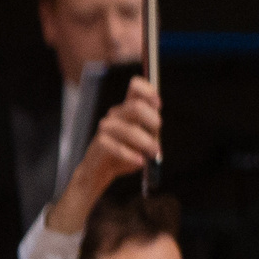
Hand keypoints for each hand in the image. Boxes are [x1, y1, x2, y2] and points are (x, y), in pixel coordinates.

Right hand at [48, 77, 161, 235]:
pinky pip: (117, 147)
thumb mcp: (144, 139)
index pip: (135, 88)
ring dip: (146, 142)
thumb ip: (151, 129)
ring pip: (128, 129)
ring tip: (155, 153)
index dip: (148, 91)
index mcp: (128, 109)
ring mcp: (106, 128)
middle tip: (159, 132)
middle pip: (135, 107)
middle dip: (152, 120)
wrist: (101, 170)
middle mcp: (116, 115)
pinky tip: (140, 162)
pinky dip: (131, 155)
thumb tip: (158, 122)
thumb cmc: (126, 152)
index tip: (158, 103)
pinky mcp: (100, 144)